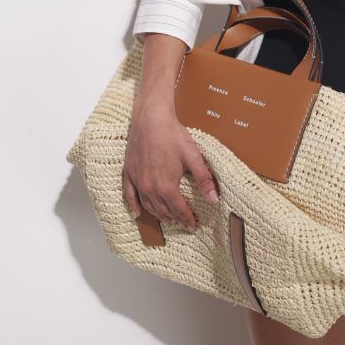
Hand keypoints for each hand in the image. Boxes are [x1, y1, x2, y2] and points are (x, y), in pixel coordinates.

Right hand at [122, 100, 220, 230]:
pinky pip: (129, 195)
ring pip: (148, 205)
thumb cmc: (172, 134)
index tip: (193, 226)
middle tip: (183, 223)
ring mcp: (138, 181)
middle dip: (175, 218)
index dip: (187, 219)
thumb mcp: (193, 156)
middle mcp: (150, 188)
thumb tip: (214, 199)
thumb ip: (203, 179)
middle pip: (163, 210)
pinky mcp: (129, 172)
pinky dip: (134, 206)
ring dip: (158, 214)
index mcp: (166, 186)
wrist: (150, 118)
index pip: (179, 209)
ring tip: (167, 220)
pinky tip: (138, 213)